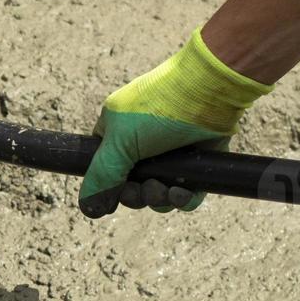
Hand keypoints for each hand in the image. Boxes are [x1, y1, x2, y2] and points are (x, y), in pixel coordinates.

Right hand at [79, 29, 270, 217]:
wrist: (211, 92)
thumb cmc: (160, 109)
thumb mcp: (120, 142)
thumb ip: (101, 176)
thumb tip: (88, 208)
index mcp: (116, 134)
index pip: (104, 168)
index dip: (109, 185)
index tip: (117, 188)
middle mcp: (141, 145)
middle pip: (130, 186)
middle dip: (136, 195)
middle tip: (144, 189)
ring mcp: (169, 155)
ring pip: (157, 193)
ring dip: (158, 199)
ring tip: (166, 190)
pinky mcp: (196, 163)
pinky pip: (185, 193)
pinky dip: (182, 200)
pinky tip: (182, 194)